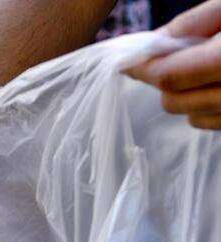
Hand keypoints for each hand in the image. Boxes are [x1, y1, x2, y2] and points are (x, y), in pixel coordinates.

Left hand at [128, 0, 220, 128]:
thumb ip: (193, 24)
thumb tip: (153, 42)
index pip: (168, 76)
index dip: (142, 68)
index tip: (125, 62)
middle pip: (172, 101)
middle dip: (167, 80)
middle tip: (177, 57)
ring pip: (190, 116)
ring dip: (188, 95)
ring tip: (209, 69)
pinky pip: (210, 123)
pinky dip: (207, 106)